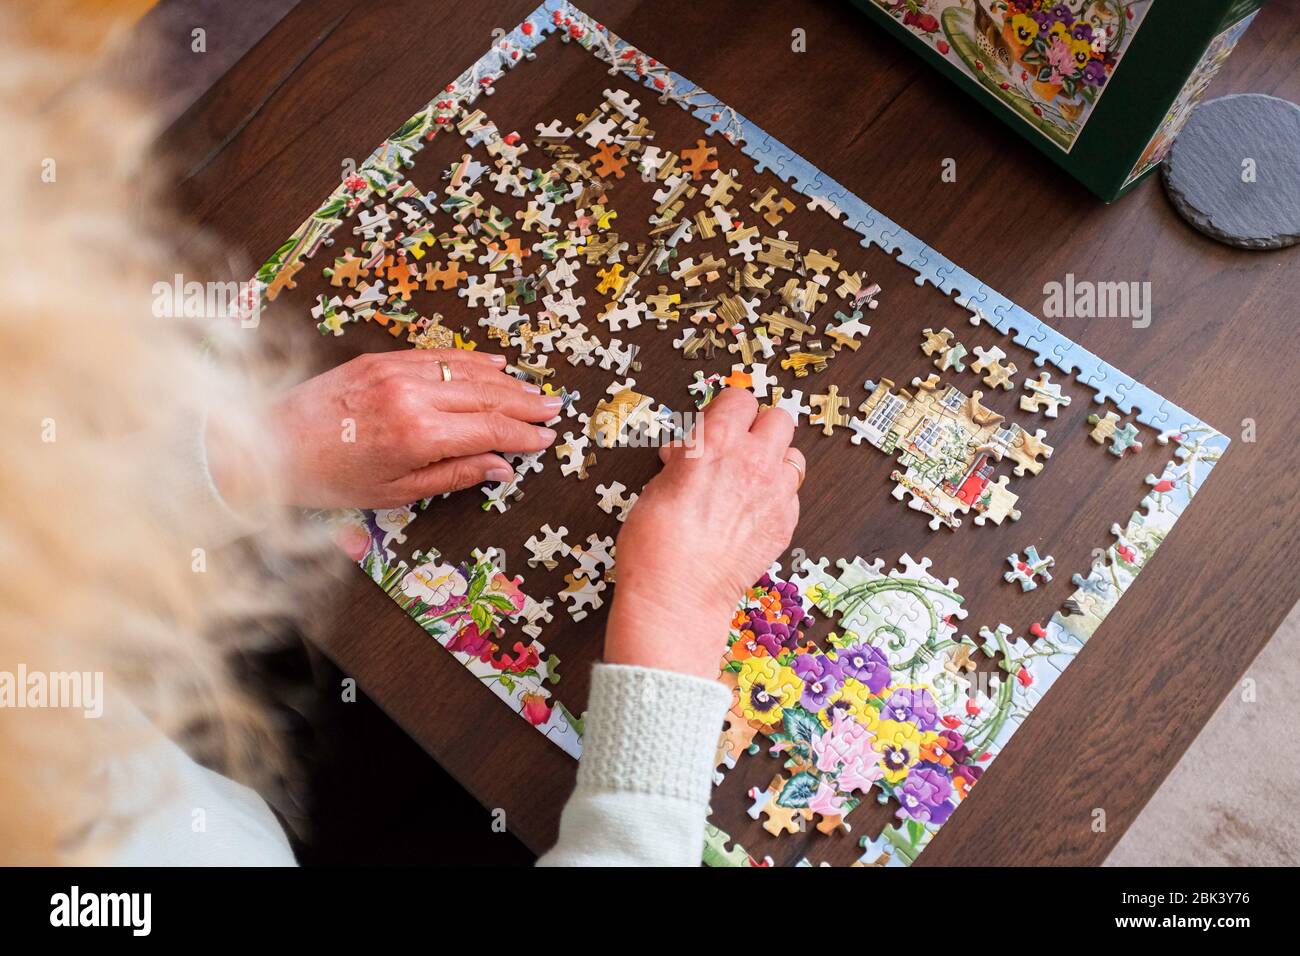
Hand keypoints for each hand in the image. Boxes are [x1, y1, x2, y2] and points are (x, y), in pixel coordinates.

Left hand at [211, 349, 559, 509]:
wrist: (268, 446)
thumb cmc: (329, 480)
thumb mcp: (396, 493)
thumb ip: (455, 474)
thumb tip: (501, 467)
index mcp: (418, 434)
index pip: (489, 430)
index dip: (523, 435)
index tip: (546, 439)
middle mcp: (413, 395)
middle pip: (486, 397)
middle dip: (524, 404)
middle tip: (555, 409)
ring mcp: (397, 371)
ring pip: (468, 372)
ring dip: (506, 381)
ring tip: (534, 390)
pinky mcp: (382, 359)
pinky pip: (440, 356)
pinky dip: (472, 360)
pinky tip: (496, 363)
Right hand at [604, 388, 802, 680]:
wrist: (677, 596)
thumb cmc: (655, 544)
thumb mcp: (656, 486)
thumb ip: (683, 461)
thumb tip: (688, 453)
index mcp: (716, 441)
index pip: (739, 399)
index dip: (725, 411)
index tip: (714, 425)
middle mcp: (753, 460)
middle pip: (778, 419)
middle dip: (757, 428)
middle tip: (736, 448)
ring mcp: (775, 493)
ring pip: (793, 456)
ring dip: (774, 461)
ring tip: (749, 480)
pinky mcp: (785, 524)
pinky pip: (791, 494)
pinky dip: (777, 497)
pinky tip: (752, 512)